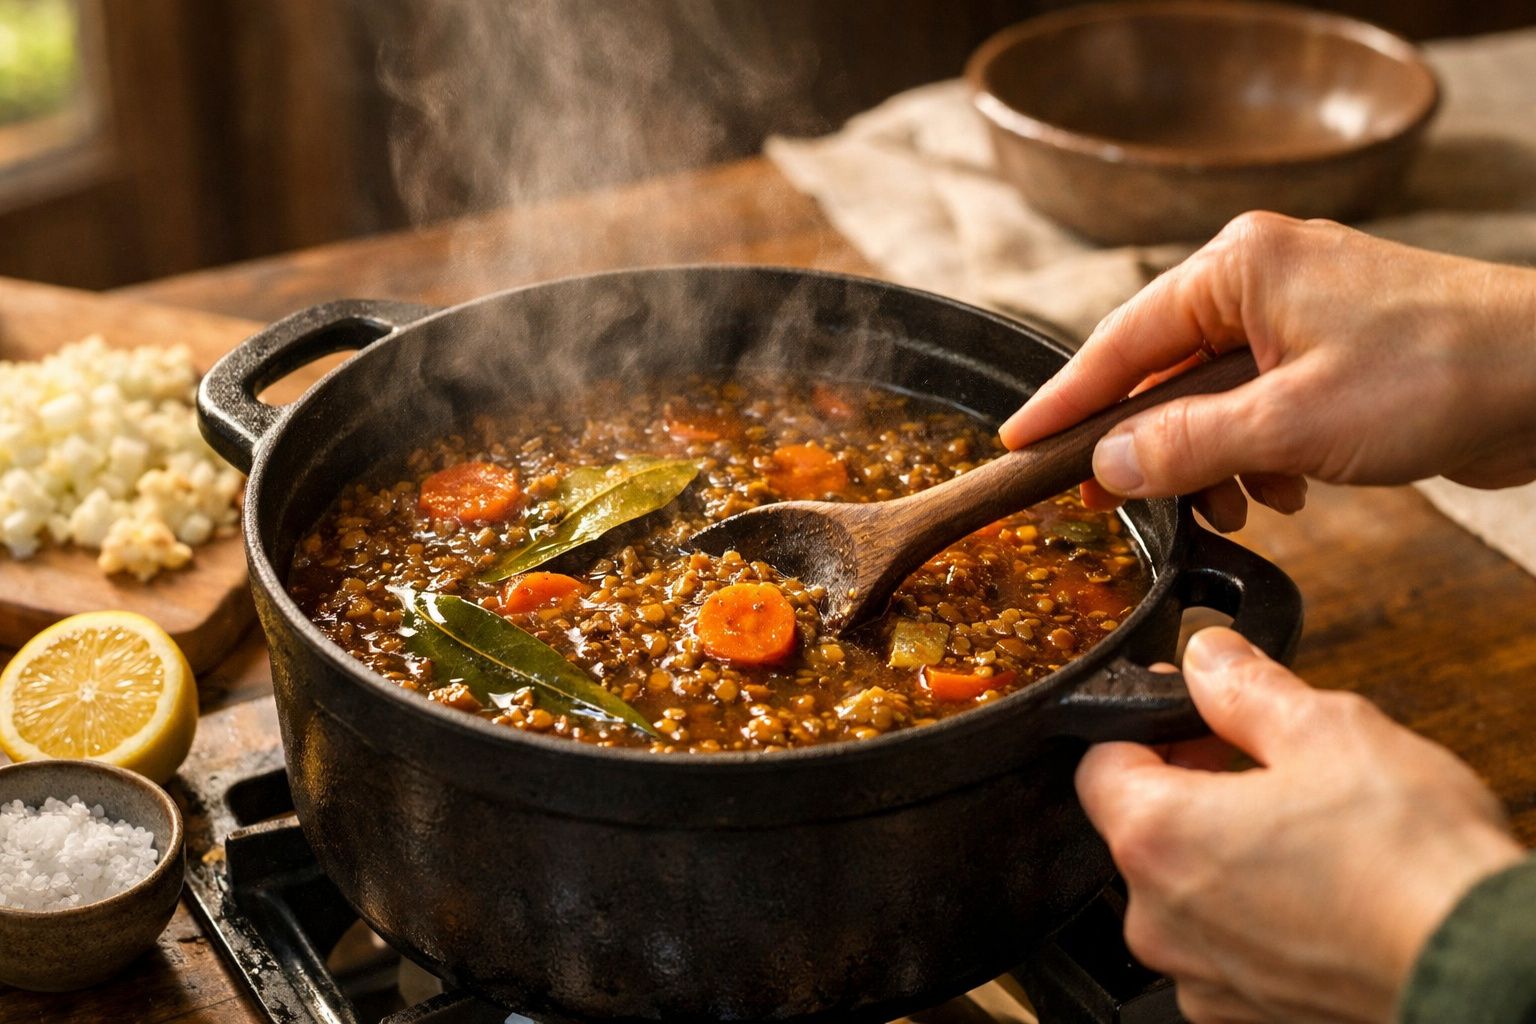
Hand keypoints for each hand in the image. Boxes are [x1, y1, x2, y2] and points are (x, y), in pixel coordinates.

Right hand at [1000, 213, 1535, 530]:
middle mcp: (1258, 280)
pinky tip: (1289, 492)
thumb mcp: (1290, 423)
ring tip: (1238, 506)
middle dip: (1151, 446)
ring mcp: (1296, 316)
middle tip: (1112, 504)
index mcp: (1237, 268)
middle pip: (1161, 373)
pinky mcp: (1329, 355)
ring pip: (1210, 401)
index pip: (1119, 341)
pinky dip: (1258, 457)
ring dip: (1212, 462)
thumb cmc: (1436, 371)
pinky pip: (1258, 409)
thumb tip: (1104, 466)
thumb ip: (1184, 446)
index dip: (1064, 401)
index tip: (1017, 444)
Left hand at [1077, 628, 1524, 1023]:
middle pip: (1142, 828)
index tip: (1191, 717)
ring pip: (1186, 891)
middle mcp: (1158, 918)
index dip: (1145, 728)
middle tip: (1260, 765)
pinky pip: (1225, 946)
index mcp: (1155, 837)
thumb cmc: (1408, 863)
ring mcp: (1200, 975)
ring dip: (1225, 854)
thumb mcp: (1327, 731)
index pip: (1099, 762)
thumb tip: (1206, 658)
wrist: (1480, 969)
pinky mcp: (1245, 1014)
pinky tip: (1317, 893)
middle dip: (1190, 788)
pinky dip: (1256, 916)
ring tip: (1304, 831)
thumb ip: (1243, 688)